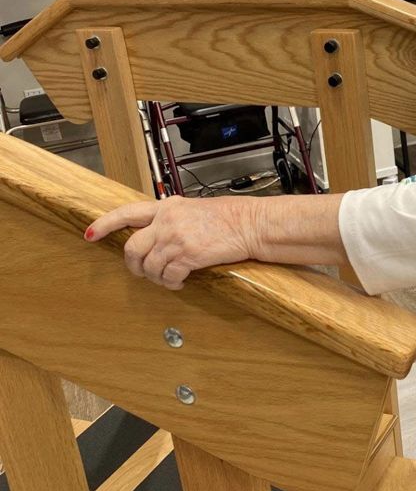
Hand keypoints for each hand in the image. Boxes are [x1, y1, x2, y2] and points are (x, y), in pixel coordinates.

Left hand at [84, 195, 260, 289]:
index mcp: (166, 207)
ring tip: (169, 278)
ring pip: (148, 267)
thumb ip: (171, 218)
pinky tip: (180, 281)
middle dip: (133, 265)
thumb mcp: (193, 209)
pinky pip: (167, 276)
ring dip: (156, 278)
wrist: (249, 224)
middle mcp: (166, 221)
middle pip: (132, 248)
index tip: (91, 234)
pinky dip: (171, 283)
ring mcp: (176, 239)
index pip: (126, 213)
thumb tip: (157, 234)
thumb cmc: (228, 217)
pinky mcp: (187, 255)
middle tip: (142, 272)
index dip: (104, 224)